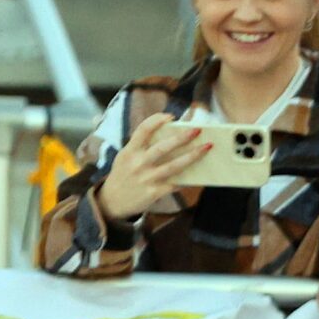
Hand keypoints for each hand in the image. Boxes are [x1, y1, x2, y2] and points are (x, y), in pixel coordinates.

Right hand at [96, 113, 211, 223]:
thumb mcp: (126, 157)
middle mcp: (138, 163)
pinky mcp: (153, 192)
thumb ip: (141, 146)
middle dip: (182, 138)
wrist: (112, 201)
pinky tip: (199, 174)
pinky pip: (175, 184)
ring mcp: (146, 179)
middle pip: (163, 148)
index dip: (157, 121)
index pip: (143, 130)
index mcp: (130, 151)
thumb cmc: (123, 174)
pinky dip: (187, 179)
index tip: (171, 116)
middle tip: (197, 130)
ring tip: (206, 148)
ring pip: (173, 166)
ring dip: (192, 156)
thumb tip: (169, 135)